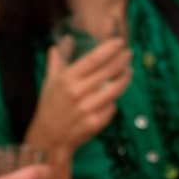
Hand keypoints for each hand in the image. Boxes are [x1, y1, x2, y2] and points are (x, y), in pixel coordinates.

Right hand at [26, 36, 131, 169]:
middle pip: (108, 72)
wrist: (49, 138)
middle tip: (129, 53)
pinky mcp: (95, 122)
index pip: (93, 59)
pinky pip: (112, 106)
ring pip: (115, 89)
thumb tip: (65, 40)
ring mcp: (88, 108)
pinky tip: (115, 95)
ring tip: (129, 71)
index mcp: (67, 80)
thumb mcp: (50, 81)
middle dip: (122, 61)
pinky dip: (114, 100)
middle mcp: (78, 93)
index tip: (120, 42)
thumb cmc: (50, 106)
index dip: (109, 49)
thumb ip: (58, 60)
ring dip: (125, 78)